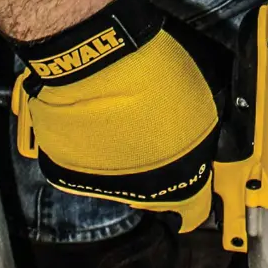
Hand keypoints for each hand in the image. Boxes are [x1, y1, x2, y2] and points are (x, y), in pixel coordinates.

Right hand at [9, 0, 219, 232]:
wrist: (94, 58)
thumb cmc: (152, 71)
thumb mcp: (201, 101)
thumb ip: (200, 134)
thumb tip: (200, 138)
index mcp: (178, 181)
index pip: (195, 210)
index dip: (198, 190)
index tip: (194, 175)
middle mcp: (138, 194)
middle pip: (153, 194)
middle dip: (157, 168)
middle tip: (155, 132)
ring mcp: (99, 183)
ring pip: (117, 180)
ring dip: (123, 158)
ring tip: (122, 120)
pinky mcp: (66, 167)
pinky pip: (86, 162)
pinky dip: (92, 146)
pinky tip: (97, 118)